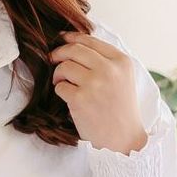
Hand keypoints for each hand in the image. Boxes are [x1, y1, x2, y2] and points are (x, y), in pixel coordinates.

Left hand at [49, 32, 147, 155]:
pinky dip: (61, 91)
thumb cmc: (120, 109)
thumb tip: (74, 44)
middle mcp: (109, 69)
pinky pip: (60, 87)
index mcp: (121, 61)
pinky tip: (70, 98)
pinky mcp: (80, 99)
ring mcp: (94, 84)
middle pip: (74, 50)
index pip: (90, 41)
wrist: (124, 138)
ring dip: (59, 75)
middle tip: (52, 59)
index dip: (72, 38)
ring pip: (64, 66)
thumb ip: (105, 61)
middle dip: (59, 52)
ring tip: (64, 83)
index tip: (62, 39)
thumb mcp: (122, 78)